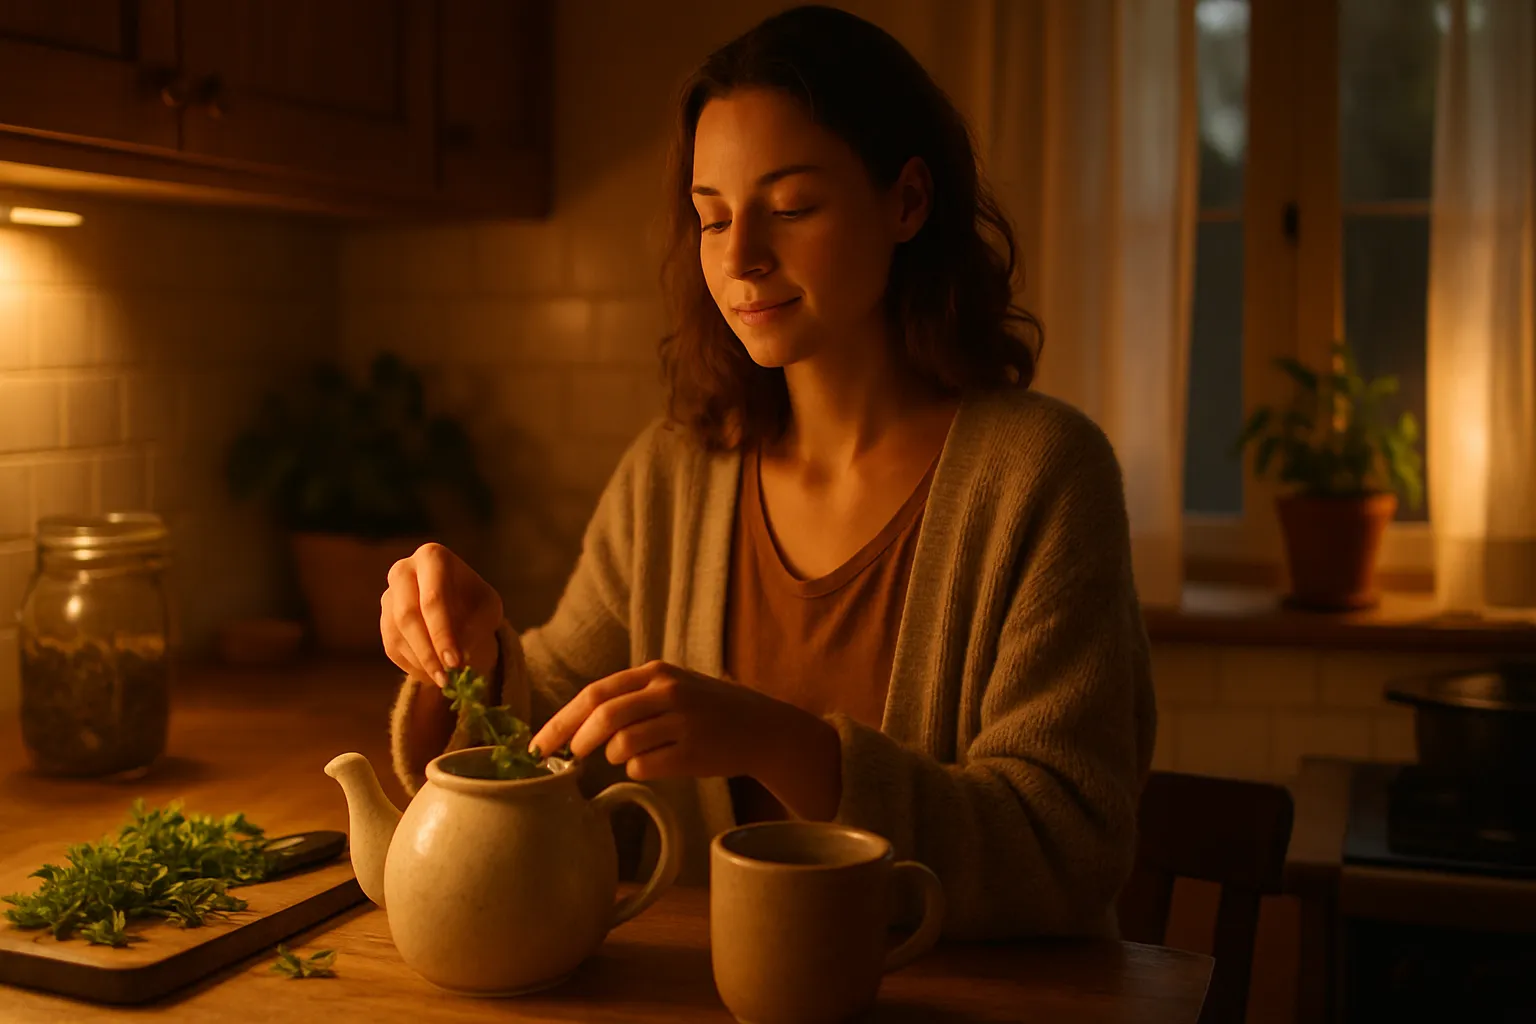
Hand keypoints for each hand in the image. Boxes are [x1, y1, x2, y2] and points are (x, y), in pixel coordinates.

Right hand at [380, 543, 501, 687]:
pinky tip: (433, 674)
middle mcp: (402, 571)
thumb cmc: (475, 601)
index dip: (442, 632)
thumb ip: (476, 627)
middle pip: (407, 616)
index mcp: (432, 558)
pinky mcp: (384, 621)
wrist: (459, 604)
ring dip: (421, 662)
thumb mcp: (488, 609)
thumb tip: (455, 657)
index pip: (433, 598)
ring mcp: (388, 596)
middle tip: (446, 678)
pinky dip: (414, 666)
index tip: (455, 662)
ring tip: (446, 681)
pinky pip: (393, 648)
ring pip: (397, 635)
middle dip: (428, 651)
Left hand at [529, 661, 788, 780]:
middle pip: (603, 717)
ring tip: (636, 753)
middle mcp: (668, 691)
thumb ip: (630, 698)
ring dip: (617, 756)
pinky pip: (645, 768)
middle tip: (567, 759)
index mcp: (656, 672)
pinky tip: (662, 762)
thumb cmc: (707, 711)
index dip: (561, 720)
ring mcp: (682, 722)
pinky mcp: (693, 752)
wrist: (763, 728)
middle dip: (575, 741)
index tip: (537, 745)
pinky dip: (641, 770)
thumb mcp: (671, 688)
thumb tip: (574, 726)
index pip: (595, 694)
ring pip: (622, 746)